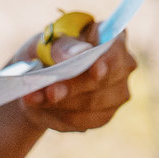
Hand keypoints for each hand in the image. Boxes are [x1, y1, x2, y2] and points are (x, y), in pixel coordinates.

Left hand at [17, 31, 135, 131]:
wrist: (37, 82)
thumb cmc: (46, 53)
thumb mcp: (45, 42)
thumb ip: (60, 46)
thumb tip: (74, 55)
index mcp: (110, 37)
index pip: (117, 48)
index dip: (109, 60)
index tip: (95, 70)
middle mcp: (122, 65)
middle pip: (106, 80)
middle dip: (75, 87)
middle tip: (50, 91)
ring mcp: (117, 92)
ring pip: (94, 104)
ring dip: (62, 104)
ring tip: (35, 98)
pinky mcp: (103, 115)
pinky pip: (84, 121)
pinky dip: (60, 116)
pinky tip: (43, 108)